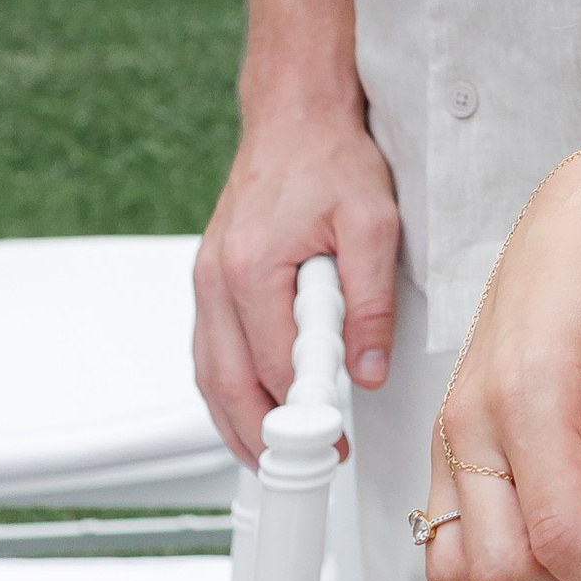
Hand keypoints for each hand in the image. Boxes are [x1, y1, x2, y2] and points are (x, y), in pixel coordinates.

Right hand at [193, 105, 401, 466]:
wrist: (296, 116)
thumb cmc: (331, 159)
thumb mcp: (374, 223)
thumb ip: (370, 300)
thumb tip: (366, 370)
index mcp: (252, 267)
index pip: (274, 366)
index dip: (304, 413)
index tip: (329, 445)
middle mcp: (216, 279)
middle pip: (228, 384)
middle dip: (264, 437)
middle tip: (307, 465)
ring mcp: (206, 281)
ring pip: (210, 375)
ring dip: (239, 422)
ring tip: (279, 458)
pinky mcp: (210, 280)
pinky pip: (209, 351)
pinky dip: (227, 390)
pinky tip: (253, 410)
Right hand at [420, 131, 580, 580]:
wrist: (574, 213)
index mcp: (525, 393)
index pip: (564, 536)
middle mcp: (470, 422)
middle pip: (503, 569)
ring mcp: (450, 436)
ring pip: (463, 568)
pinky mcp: (450, 443)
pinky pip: (454, 540)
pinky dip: (506, 560)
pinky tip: (570, 532)